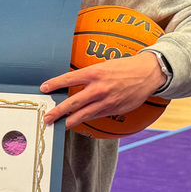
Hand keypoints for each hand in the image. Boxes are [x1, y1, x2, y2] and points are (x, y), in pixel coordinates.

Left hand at [41, 52, 165, 129]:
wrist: (148, 73)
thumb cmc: (124, 67)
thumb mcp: (103, 66)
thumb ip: (88, 76)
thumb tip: (70, 83)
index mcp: (94, 73)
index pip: (68, 79)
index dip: (54, 84)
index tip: (43, 88)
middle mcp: (98, 88)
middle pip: (73, 102)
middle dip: (57, 112)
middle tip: (47, 118)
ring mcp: (106, 101)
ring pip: (83, 115)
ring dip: (69, 121)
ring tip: (58, 125)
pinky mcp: (113, 109)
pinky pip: (95, 117)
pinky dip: (84, 120)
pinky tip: (76, 122)